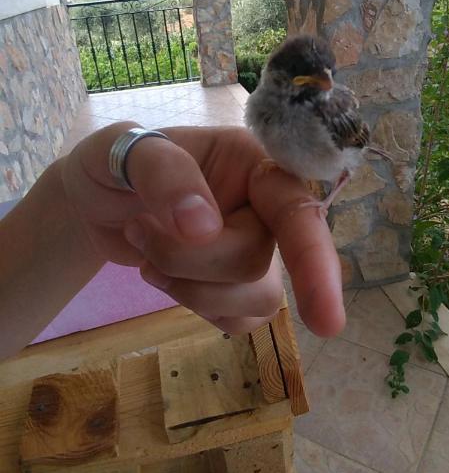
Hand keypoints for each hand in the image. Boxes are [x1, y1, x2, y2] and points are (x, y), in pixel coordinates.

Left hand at [62, 122, 344, 336]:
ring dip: (186, 285)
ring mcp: (259, 250)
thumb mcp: (125, 150)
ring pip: (254, 299)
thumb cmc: (118, 163)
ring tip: (146, 252)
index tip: (326, 323)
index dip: (315, 261)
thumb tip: (204, 228)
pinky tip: (165, 274)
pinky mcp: (241, 288)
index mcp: (255, 162)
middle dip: (185, 259)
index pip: (297, 210)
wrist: (98, 202)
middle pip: (256, 261)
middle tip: (138, 230)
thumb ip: (165, 174)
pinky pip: (238, 322)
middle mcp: (268, 207)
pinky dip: (192, 305)